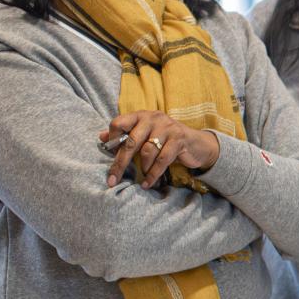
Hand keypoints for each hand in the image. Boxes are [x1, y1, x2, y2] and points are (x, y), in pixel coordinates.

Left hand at [99, 111, 220, 188]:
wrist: (197, 143)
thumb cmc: (166, 139)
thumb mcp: (145, 134)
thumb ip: (125, 134)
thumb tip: (101, 137)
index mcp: (141, 115)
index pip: (119, 123)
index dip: (112, 139)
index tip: (110, 153)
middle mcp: (153, 118)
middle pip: (131, 141)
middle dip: (121, 162)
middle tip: (112, 179)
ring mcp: (168, 128)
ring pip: (147, 151)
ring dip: (143, 168)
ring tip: (142, 177)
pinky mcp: (179, 140)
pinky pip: (162, 160)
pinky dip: (153, 174)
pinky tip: (148, 183)